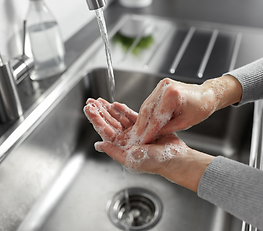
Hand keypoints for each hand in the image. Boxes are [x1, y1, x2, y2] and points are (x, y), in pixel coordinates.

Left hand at [83, 97, 213, 191]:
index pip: (104, 131)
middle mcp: (126, 140)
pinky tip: (116, 104)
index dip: (95, 119)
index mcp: (120, 148)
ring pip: (118, 118)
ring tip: (100, 100)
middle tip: (91, 101)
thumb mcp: (130, 159)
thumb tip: (98, 145)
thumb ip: (113, 151)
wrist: (174, 158)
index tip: (88, 108)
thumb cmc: (154, 162)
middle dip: (99, 112)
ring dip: (109, 109)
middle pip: (109, 123)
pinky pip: (131, 116)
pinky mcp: (145, 126)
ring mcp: (135, 132)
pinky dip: (123, 110)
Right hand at [134, 76, 241, 143]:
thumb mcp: (184, 123)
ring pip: (146, 105)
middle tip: (136, 138)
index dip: (149, 131)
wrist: (207, 94)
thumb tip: (153, 134)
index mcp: (173, 95)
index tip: (144, 141)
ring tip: (137, 132)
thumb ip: (167, 128)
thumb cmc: (201, 108)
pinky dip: (147, 112)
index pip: (156, 117)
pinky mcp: (161, 86)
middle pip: (147, 109)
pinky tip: (143, 122)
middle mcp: (165, 87)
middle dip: (141, 125)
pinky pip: (151, 101)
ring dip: (141, 119)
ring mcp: (162, 85)